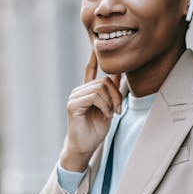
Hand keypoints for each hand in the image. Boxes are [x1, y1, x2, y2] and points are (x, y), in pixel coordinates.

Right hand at [59, 50, 121, 171]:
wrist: (85, 147)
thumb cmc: (95, 130)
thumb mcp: (108, 108)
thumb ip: (111, 92)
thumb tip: (118, 74)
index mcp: (85, 92)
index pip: (89, 71)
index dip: (93, 58)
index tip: (95, 46)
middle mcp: (78, 92)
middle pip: (103, 81)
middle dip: (116, 95)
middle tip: (119, 110)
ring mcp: (74, 97)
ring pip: (100, 88)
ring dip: (111, 102)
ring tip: (111, 114)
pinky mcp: (73, 105)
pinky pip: (94, 97)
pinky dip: (104, 106)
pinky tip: (105, 115)